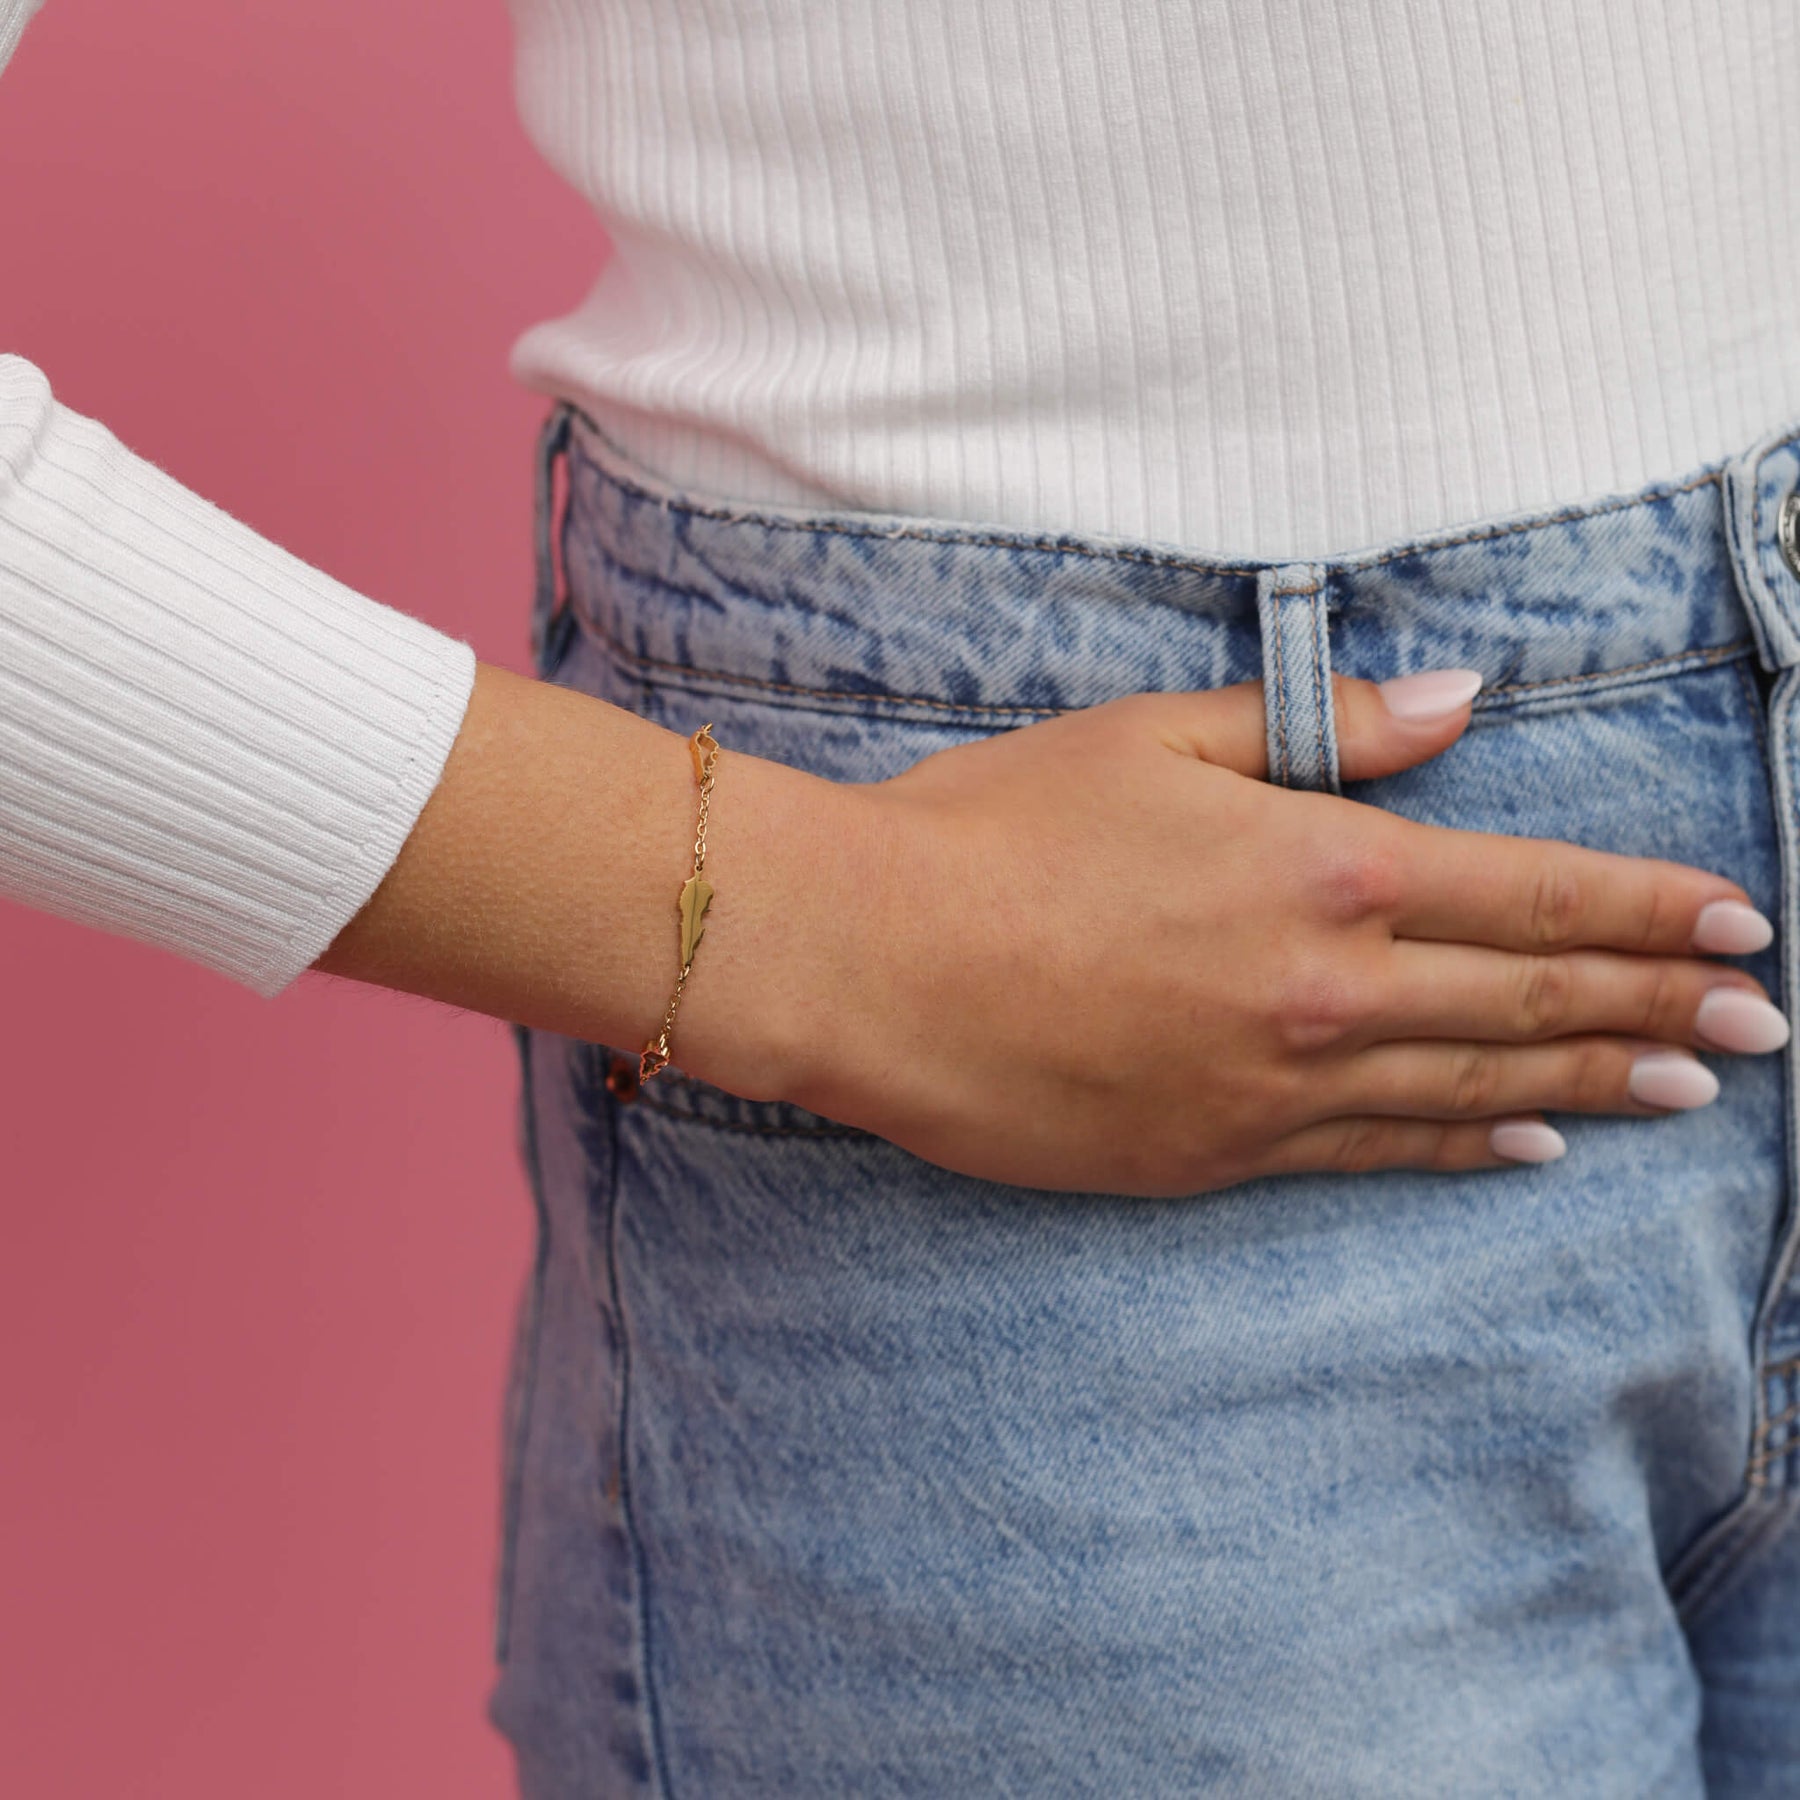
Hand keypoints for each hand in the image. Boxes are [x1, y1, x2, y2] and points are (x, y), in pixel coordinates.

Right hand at [763, 670, 1785, 1197]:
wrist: (869, 958)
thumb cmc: (994, 825)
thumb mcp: (1152, 734)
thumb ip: (1323, 723)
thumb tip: (1460, 701)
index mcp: (1319, 864)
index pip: (1529, 890)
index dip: (1644, 908)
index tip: (1736, 922)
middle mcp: (1322, 988)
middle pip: (1530, 999)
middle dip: (1661, 1006)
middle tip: (1765, 1025)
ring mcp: (1271, 1086)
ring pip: (1472, 1086)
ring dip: (1592, 1085)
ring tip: (1689, 1090)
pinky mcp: (1211, 1153)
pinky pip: (1370, 1153)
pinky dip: (1462, 1149)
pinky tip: (1527, 1150)